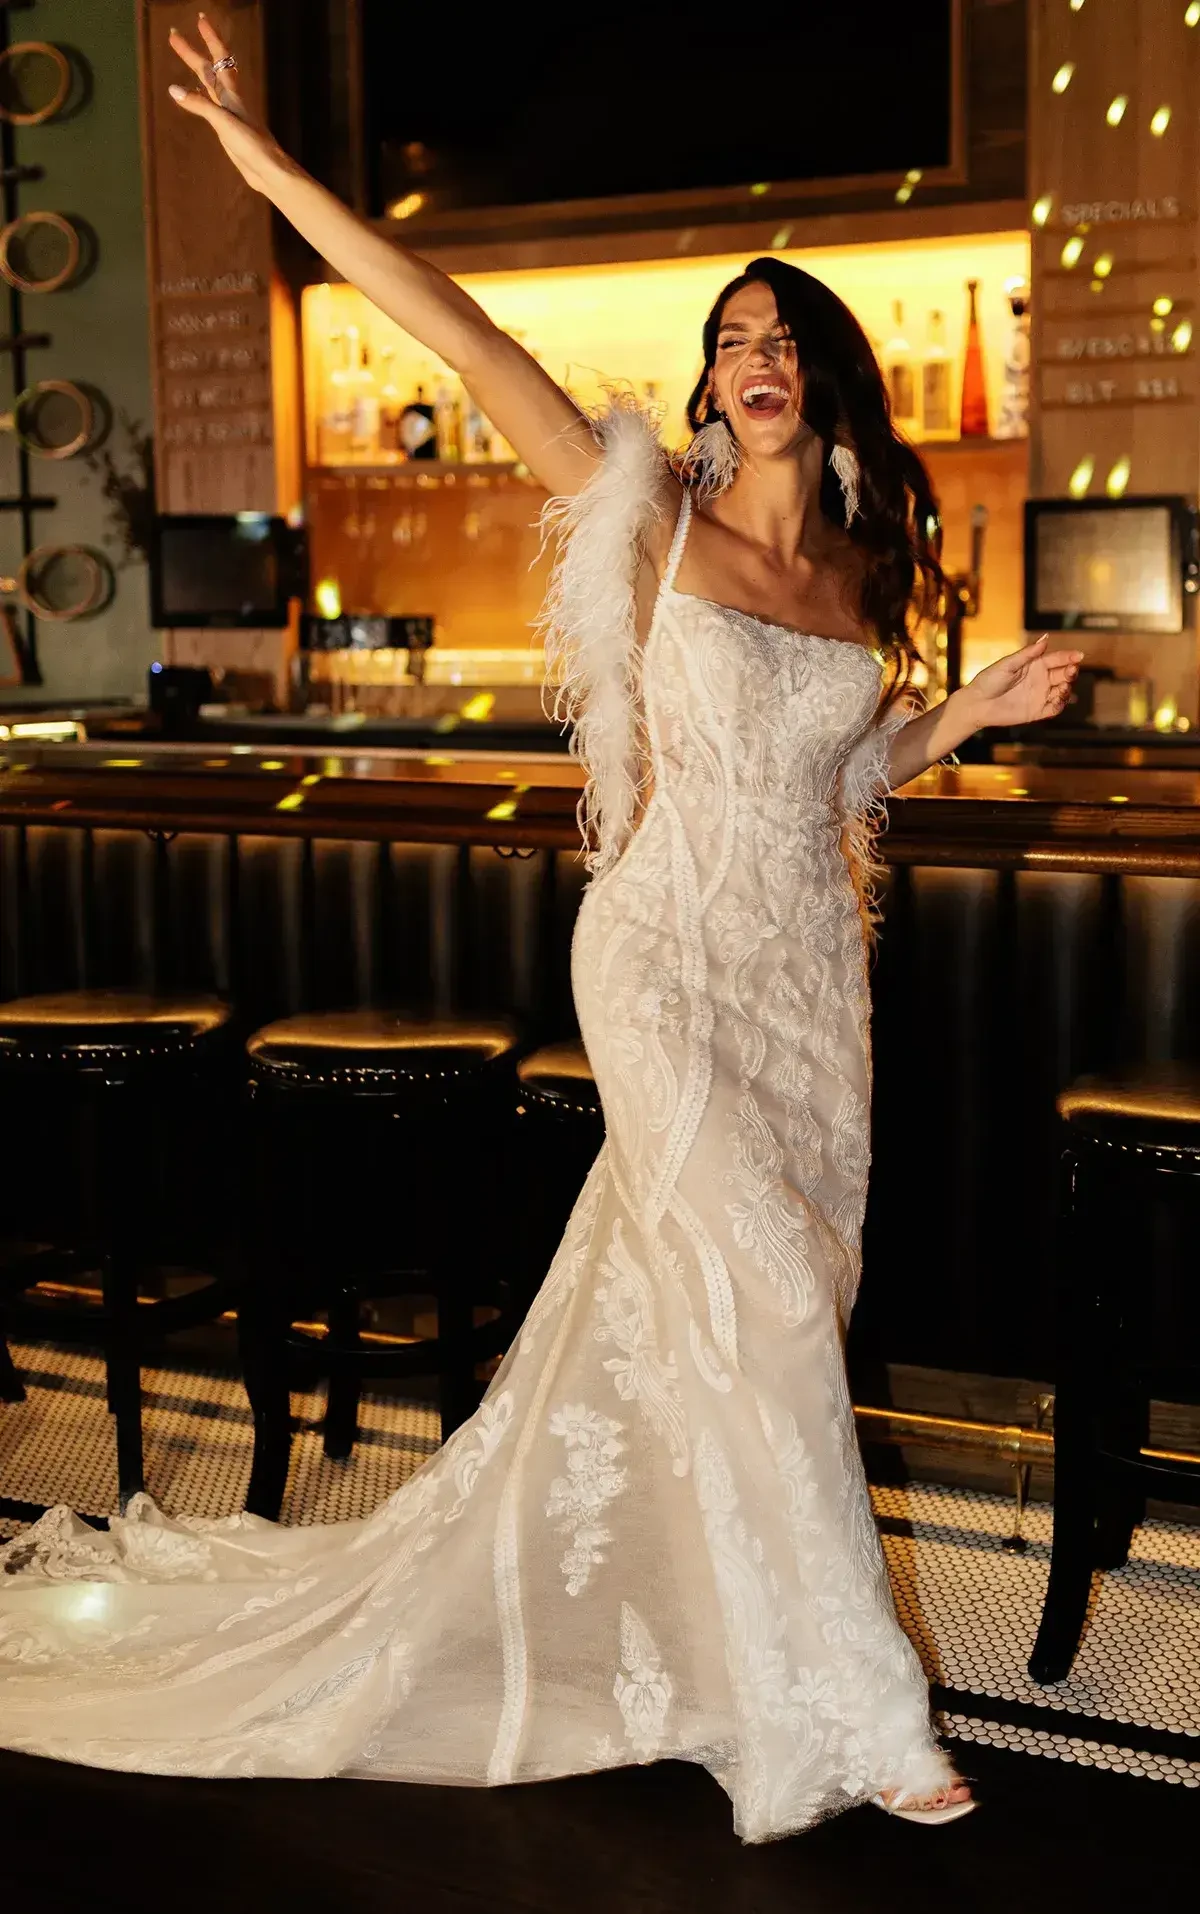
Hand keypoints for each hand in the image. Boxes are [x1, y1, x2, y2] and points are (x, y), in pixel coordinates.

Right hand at [167, 14, 286, 194]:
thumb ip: (200, 105)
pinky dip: (201, 96)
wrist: (270, 171)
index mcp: (232, 95)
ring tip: (188, 58)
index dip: (210, 37)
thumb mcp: (224, 123)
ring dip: (200, 70)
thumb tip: (173, 89)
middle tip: (175, 35)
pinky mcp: (229, 131)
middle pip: (210, 69)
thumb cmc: (252, 145)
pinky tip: (196, 99)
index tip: (199, 18)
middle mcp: (231, 101)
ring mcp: (230, 115)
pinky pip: (211, 106)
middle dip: (193, 51)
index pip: (219, 58)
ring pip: (212, 85)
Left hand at [963, 634, 1083, 728]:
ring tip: (1062, 688)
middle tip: (1071, 672)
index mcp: (1035, 665)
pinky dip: (1060, 705)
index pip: (1058, 659)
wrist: (977, 704)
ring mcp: (1040, 695)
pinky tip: (1057, 700)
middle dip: (1071, 672)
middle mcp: (1041, 679)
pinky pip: (1054, 709)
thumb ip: (1028, 654)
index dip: (1069, 657)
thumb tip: (1046, 638)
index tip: (1079, 656)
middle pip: (1064, 674)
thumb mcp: (1008, 664)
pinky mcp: (1037, 711)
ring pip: (1063, 691)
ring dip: (1067, 689)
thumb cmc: (988, 680)